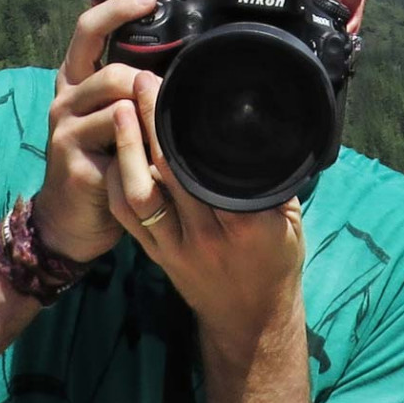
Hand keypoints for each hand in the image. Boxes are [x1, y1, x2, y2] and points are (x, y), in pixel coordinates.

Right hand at [31, 0, 157, 262]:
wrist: (70, 220)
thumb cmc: (104, 162)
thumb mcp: (115, 118)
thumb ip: (133, 88)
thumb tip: (179, 58)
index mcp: (75, 81)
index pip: (88, 30)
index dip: (117, 9)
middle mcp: (65, 99)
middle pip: (115, 72)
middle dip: (150, 86)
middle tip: (174, 105)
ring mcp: (64, 129)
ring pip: (120, 105)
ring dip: (152, 118)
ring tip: (168, 136)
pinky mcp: (74, 161)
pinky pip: (121, 143)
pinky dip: (145, 148)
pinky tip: (159, 161)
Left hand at [106, 71, 306, 345]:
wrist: (251, 322)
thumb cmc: (276, 264)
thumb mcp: (289, 219)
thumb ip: (271, 180)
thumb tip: (263, 130)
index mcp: (245, 223)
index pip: (209, 166)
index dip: (188, 127)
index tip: (180, 90)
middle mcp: (207, 235)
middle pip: (171, 171)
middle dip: (152, 122)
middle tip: (143, 81)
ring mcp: (176, 247)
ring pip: (141, 193)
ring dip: (127, 148)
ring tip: (120, 107)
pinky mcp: (155, 256)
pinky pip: (127, 217)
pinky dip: (117, 181)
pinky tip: (113, 151)